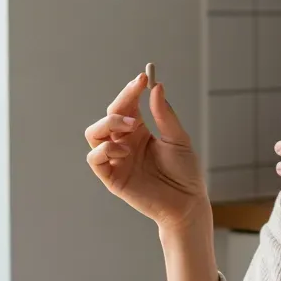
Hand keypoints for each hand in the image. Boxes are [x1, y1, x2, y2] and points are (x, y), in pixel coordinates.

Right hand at [85, 73, 208, 229]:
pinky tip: (124, 151)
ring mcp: (116, 160)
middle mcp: (124, 143)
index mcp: (139, 132)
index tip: (143, 78)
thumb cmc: (185, 173)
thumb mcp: (179, 139)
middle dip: (120, 106)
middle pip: (108, 116)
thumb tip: (156, 87)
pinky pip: (94, 158)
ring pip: (94, 133)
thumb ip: (165, 115)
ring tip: (131, 128)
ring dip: (108, 125)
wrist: (187, 203)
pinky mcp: (112, 177)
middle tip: (136, 110)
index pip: (127, 105)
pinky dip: (104, 149)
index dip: (131, 90)